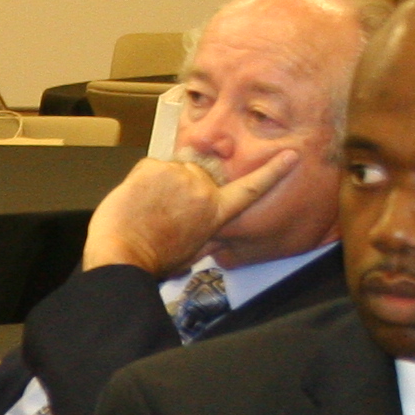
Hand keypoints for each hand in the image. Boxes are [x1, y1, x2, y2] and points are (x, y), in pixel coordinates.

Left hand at [81, 149, 300, 275]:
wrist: (123, 255)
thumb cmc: (154, 260)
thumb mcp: (192, 251)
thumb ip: (205, 230)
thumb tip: (210, 232)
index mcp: (216, 212)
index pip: (250, 189)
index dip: (272, 171)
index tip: (291, 154)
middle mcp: (203, 190)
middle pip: (198, 174)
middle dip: (181, 187)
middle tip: (160, 214)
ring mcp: (179, 176)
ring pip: (171, 170)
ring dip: (159, 185)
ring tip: (147, 211)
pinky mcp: (155, 167)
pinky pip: (150, 167)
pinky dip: (141, 182)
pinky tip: (136, 202)